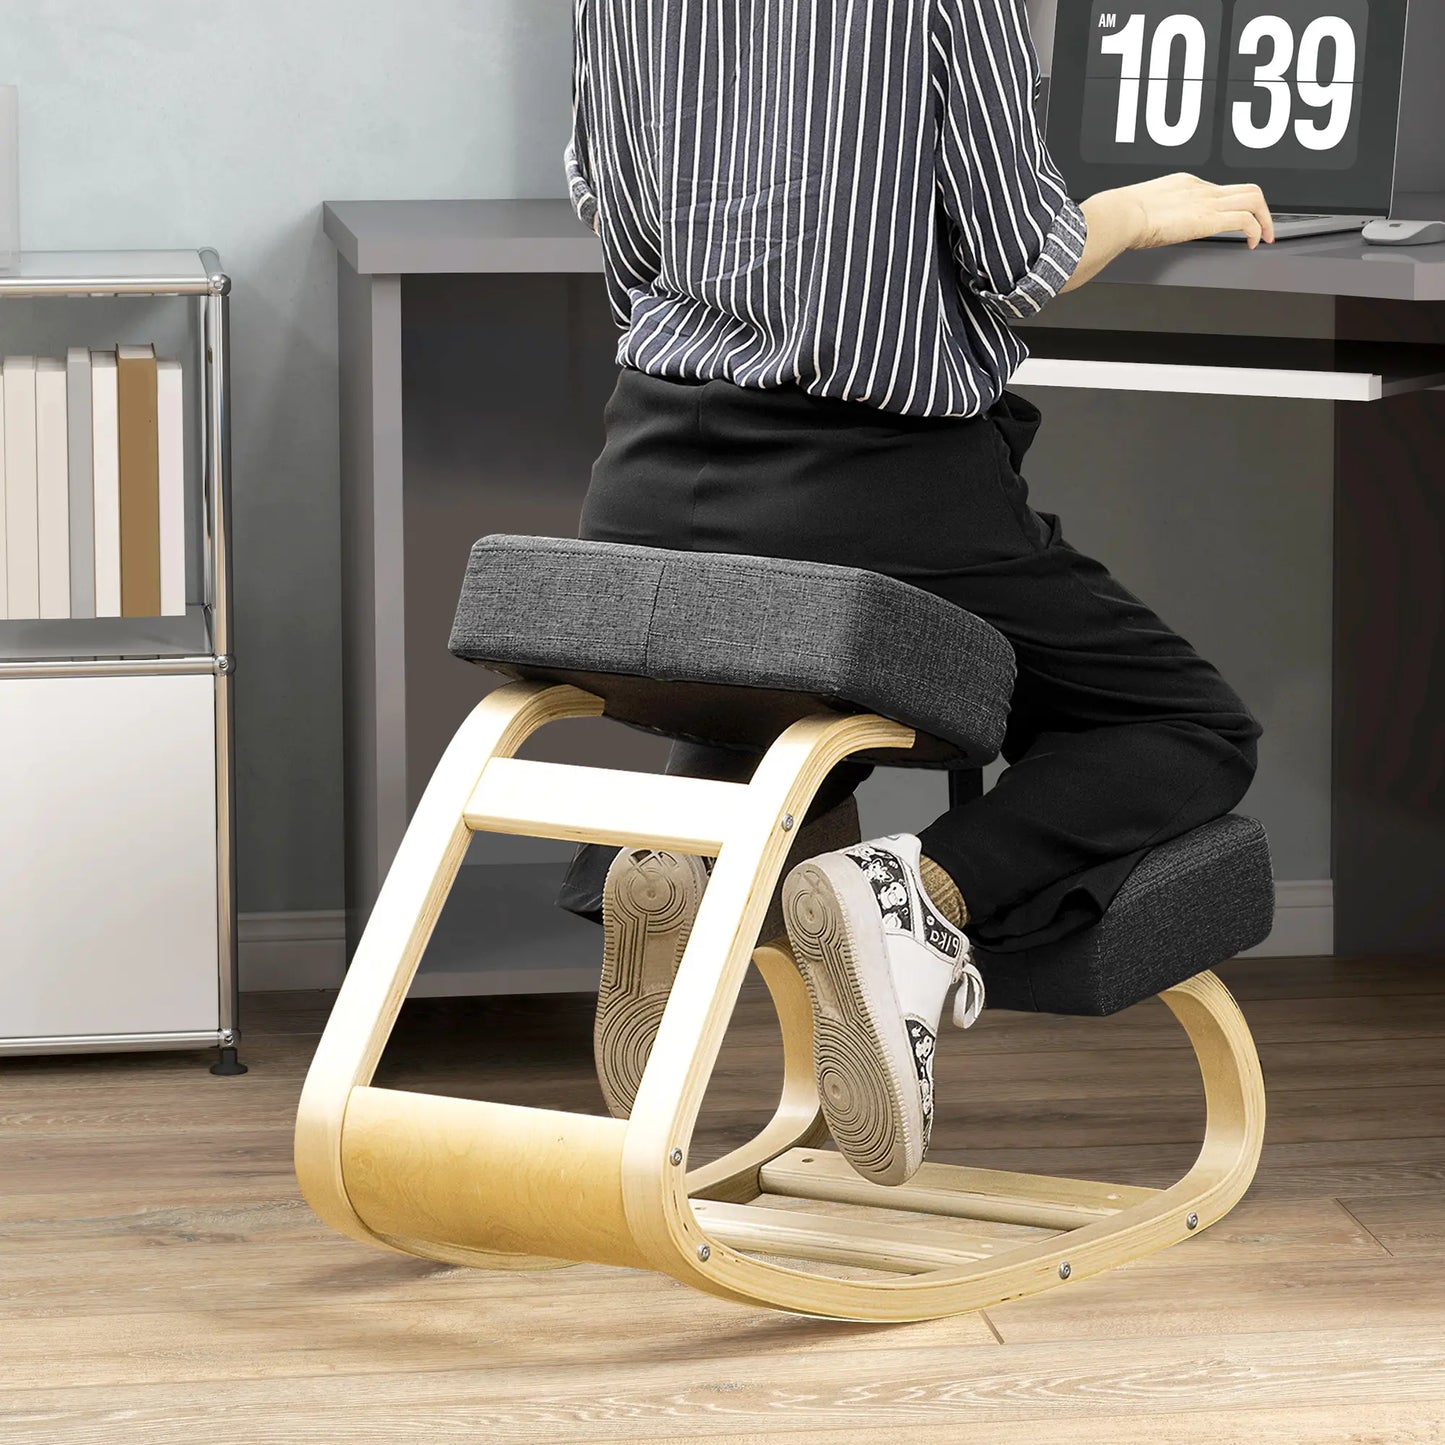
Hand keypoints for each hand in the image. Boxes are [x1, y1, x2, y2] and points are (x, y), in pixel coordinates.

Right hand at [1112, 173, 1275, 250]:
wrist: (1122, 214)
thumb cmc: (1123, 215)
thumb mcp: (1143, 209)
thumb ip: (1156, 215)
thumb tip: (1150, 228)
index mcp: (1185, 184)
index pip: (1220, 190)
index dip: (1233, 206)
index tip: (1235, 222)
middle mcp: (1201, 188)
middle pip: (1246, 189)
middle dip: (1262, 209)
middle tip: (1264, 228)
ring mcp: (1207, 201)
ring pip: (1254, 198)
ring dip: (1265, 219)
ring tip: (1264, 237)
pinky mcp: (1210, 218)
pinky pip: (1246, 220)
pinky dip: (1257, 231)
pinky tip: (1252, 244)